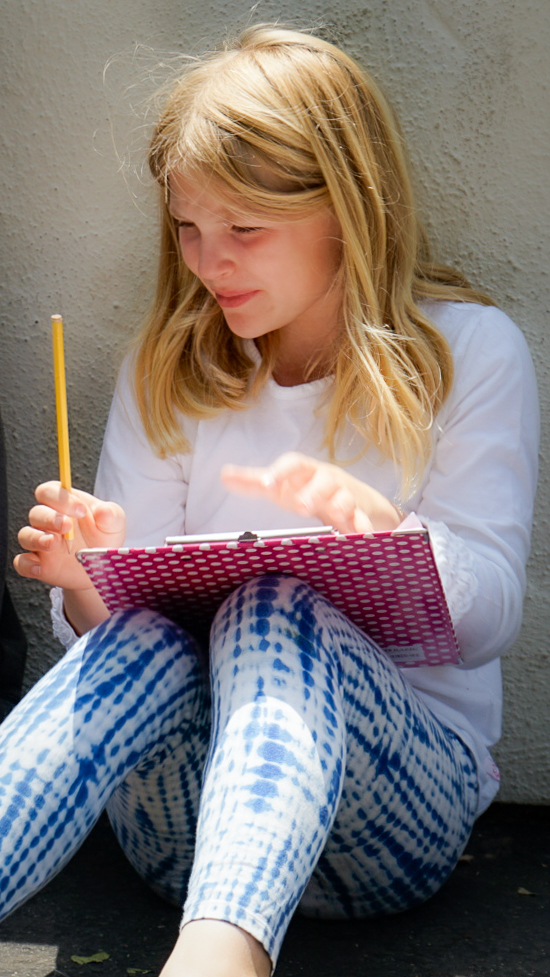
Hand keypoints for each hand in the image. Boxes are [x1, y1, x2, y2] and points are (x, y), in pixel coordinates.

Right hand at [14, 481, 125, 590]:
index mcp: (63, 505)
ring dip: (37, 538)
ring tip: (54, 542)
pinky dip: (27, 565)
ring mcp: (41, 543)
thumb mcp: (114, 522)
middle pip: (36, 512)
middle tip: (67, 526)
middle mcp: (48, 522)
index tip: (81, 510)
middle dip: (49, 518)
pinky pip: (22, 562)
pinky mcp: (39, 564)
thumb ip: (111, 513)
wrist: (103, 568)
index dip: (60, 497)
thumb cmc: (104, 537)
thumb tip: (103, 511)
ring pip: (26, 535)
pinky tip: (41, 567)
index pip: (49, 492)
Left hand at [221, 452, 402, 533]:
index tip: (266, 484)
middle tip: (300, 506)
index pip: (293, 464)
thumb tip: (224, 475)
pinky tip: (360, 536)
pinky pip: (363, 520)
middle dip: (313, 492)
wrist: (355, 497)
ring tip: (336, 516)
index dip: (279, 472)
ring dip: (342, 506)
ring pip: (346, 498)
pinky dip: (363, 528)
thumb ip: (255, 482)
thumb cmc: (309, 489)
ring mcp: (346, 496)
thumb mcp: (283, 486)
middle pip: (322, 480)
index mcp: (306, 471)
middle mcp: (327, 480)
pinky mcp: (360, 514)